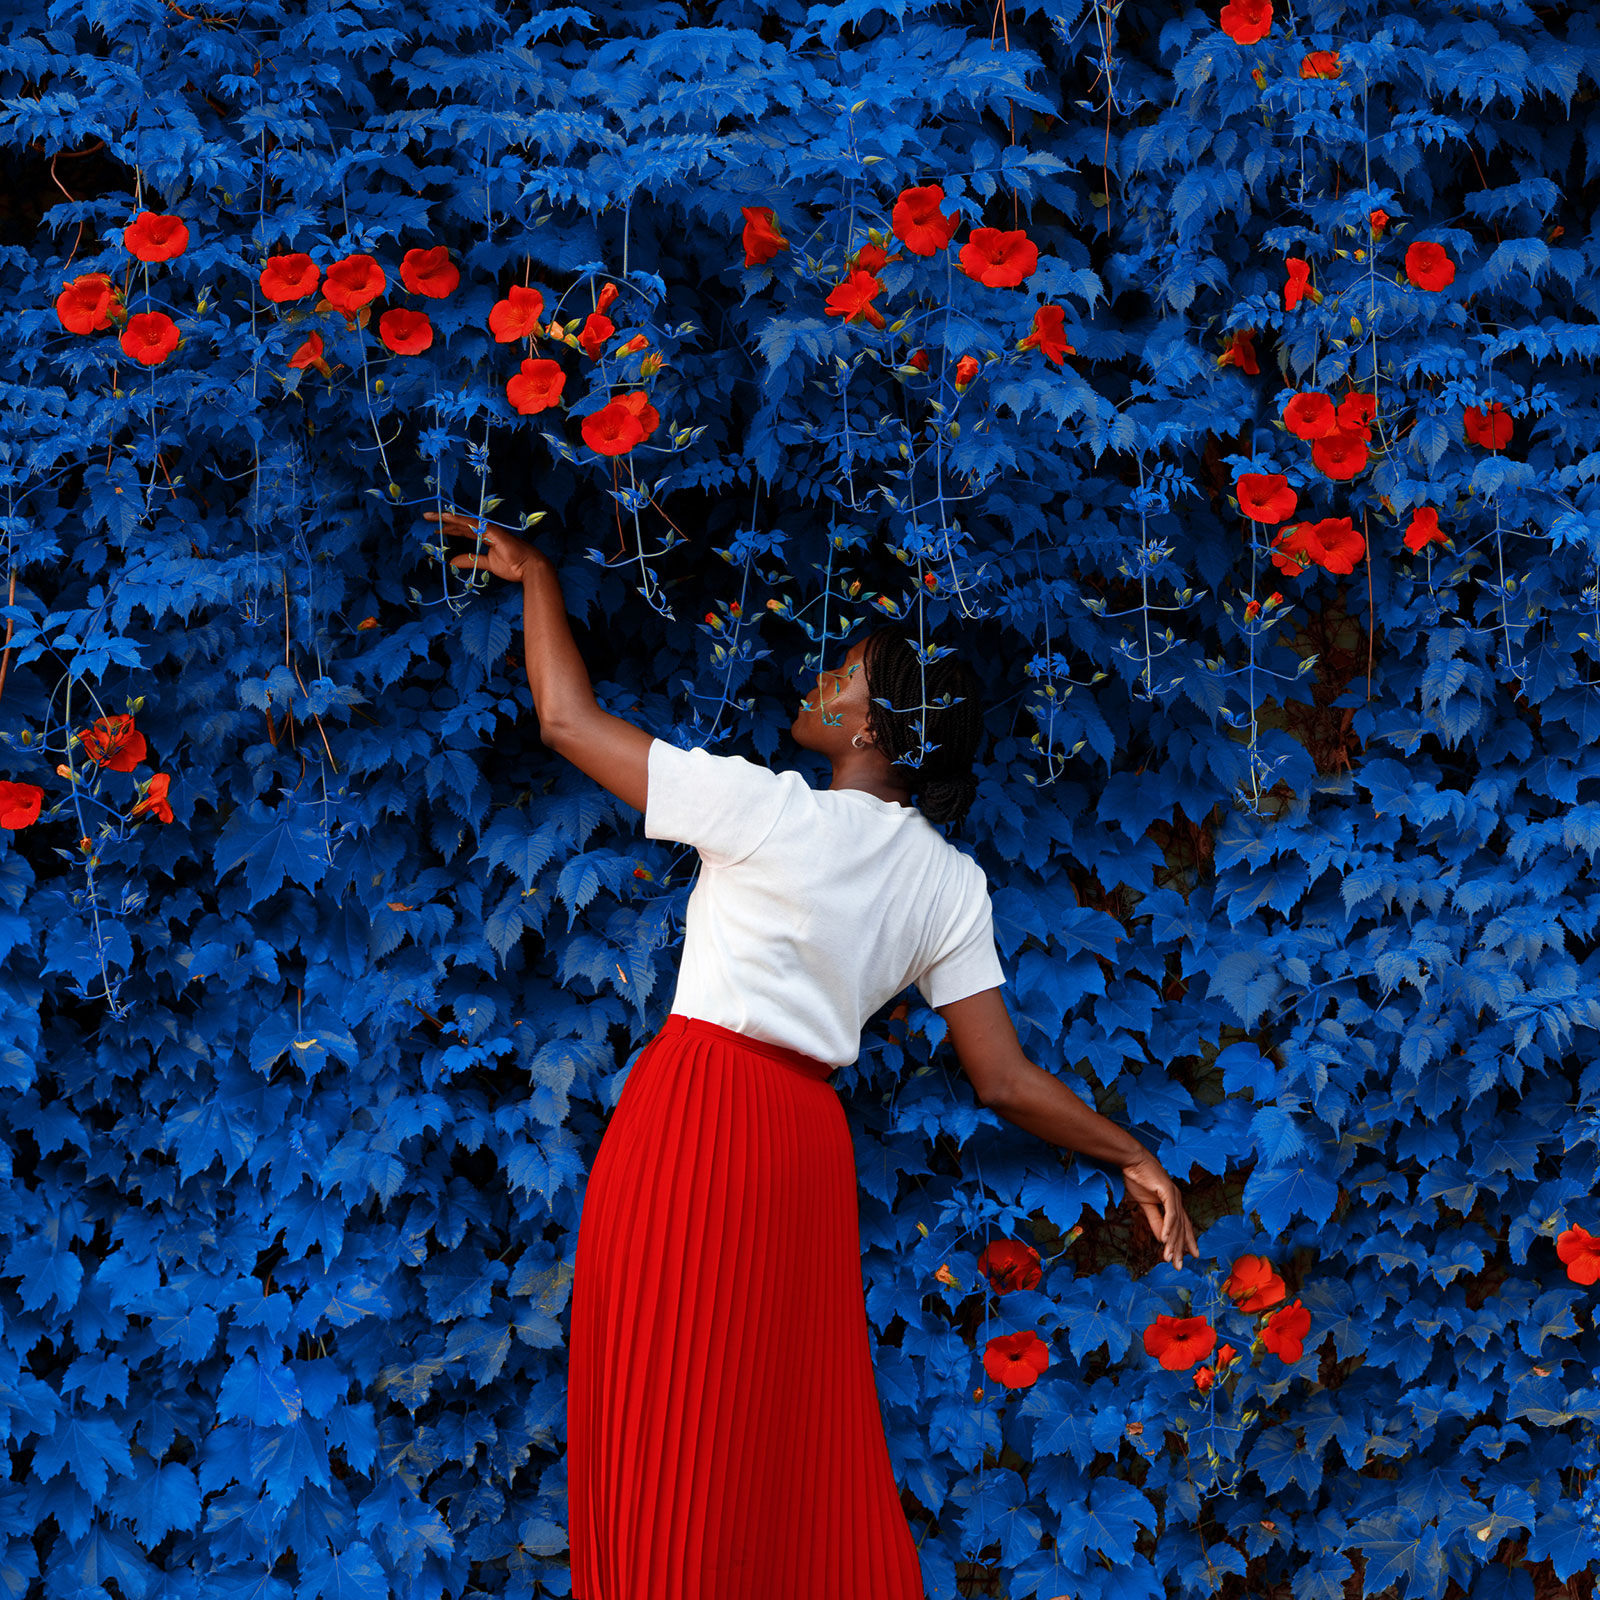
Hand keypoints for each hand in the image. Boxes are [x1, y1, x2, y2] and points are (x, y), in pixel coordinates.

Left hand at [426, 510, 547, 584]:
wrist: (530, 568)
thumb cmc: (514, 566)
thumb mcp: (487, 564)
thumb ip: (470, 561)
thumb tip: (452, 562)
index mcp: (486, 538)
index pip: (464, 531)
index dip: (450, 530)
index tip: (435, 530)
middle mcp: (486, 531)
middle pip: (461, 524)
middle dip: (443, 521)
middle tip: (426, 517)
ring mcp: (489, 529)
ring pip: (464, 521)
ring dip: (447, 518)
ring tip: (431, 516)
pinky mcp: (492, 531)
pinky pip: (472, 523)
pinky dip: (459, 519)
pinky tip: (447, 517)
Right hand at [1120, 1149, 1198, 1268]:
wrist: (1132, 1161)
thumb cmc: (1139, 1179)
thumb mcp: (1146, 1205)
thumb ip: (1155, 1221)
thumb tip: (1162, 1239)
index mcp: (1173, 1203)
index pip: (1183, 1226)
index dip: (1187, 1241)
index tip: (1189, 1257)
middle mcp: (1178, 1200)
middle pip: (1182, 1228)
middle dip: (1181, 1249)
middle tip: (1178, 1266)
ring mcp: (1174, 1195)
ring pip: (1177, 1224)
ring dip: (1173, 1243)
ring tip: (1169, 1258)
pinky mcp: (1168, 1191)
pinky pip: (1170, 1213)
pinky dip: (1169, 1227)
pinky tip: (1165, 1240)